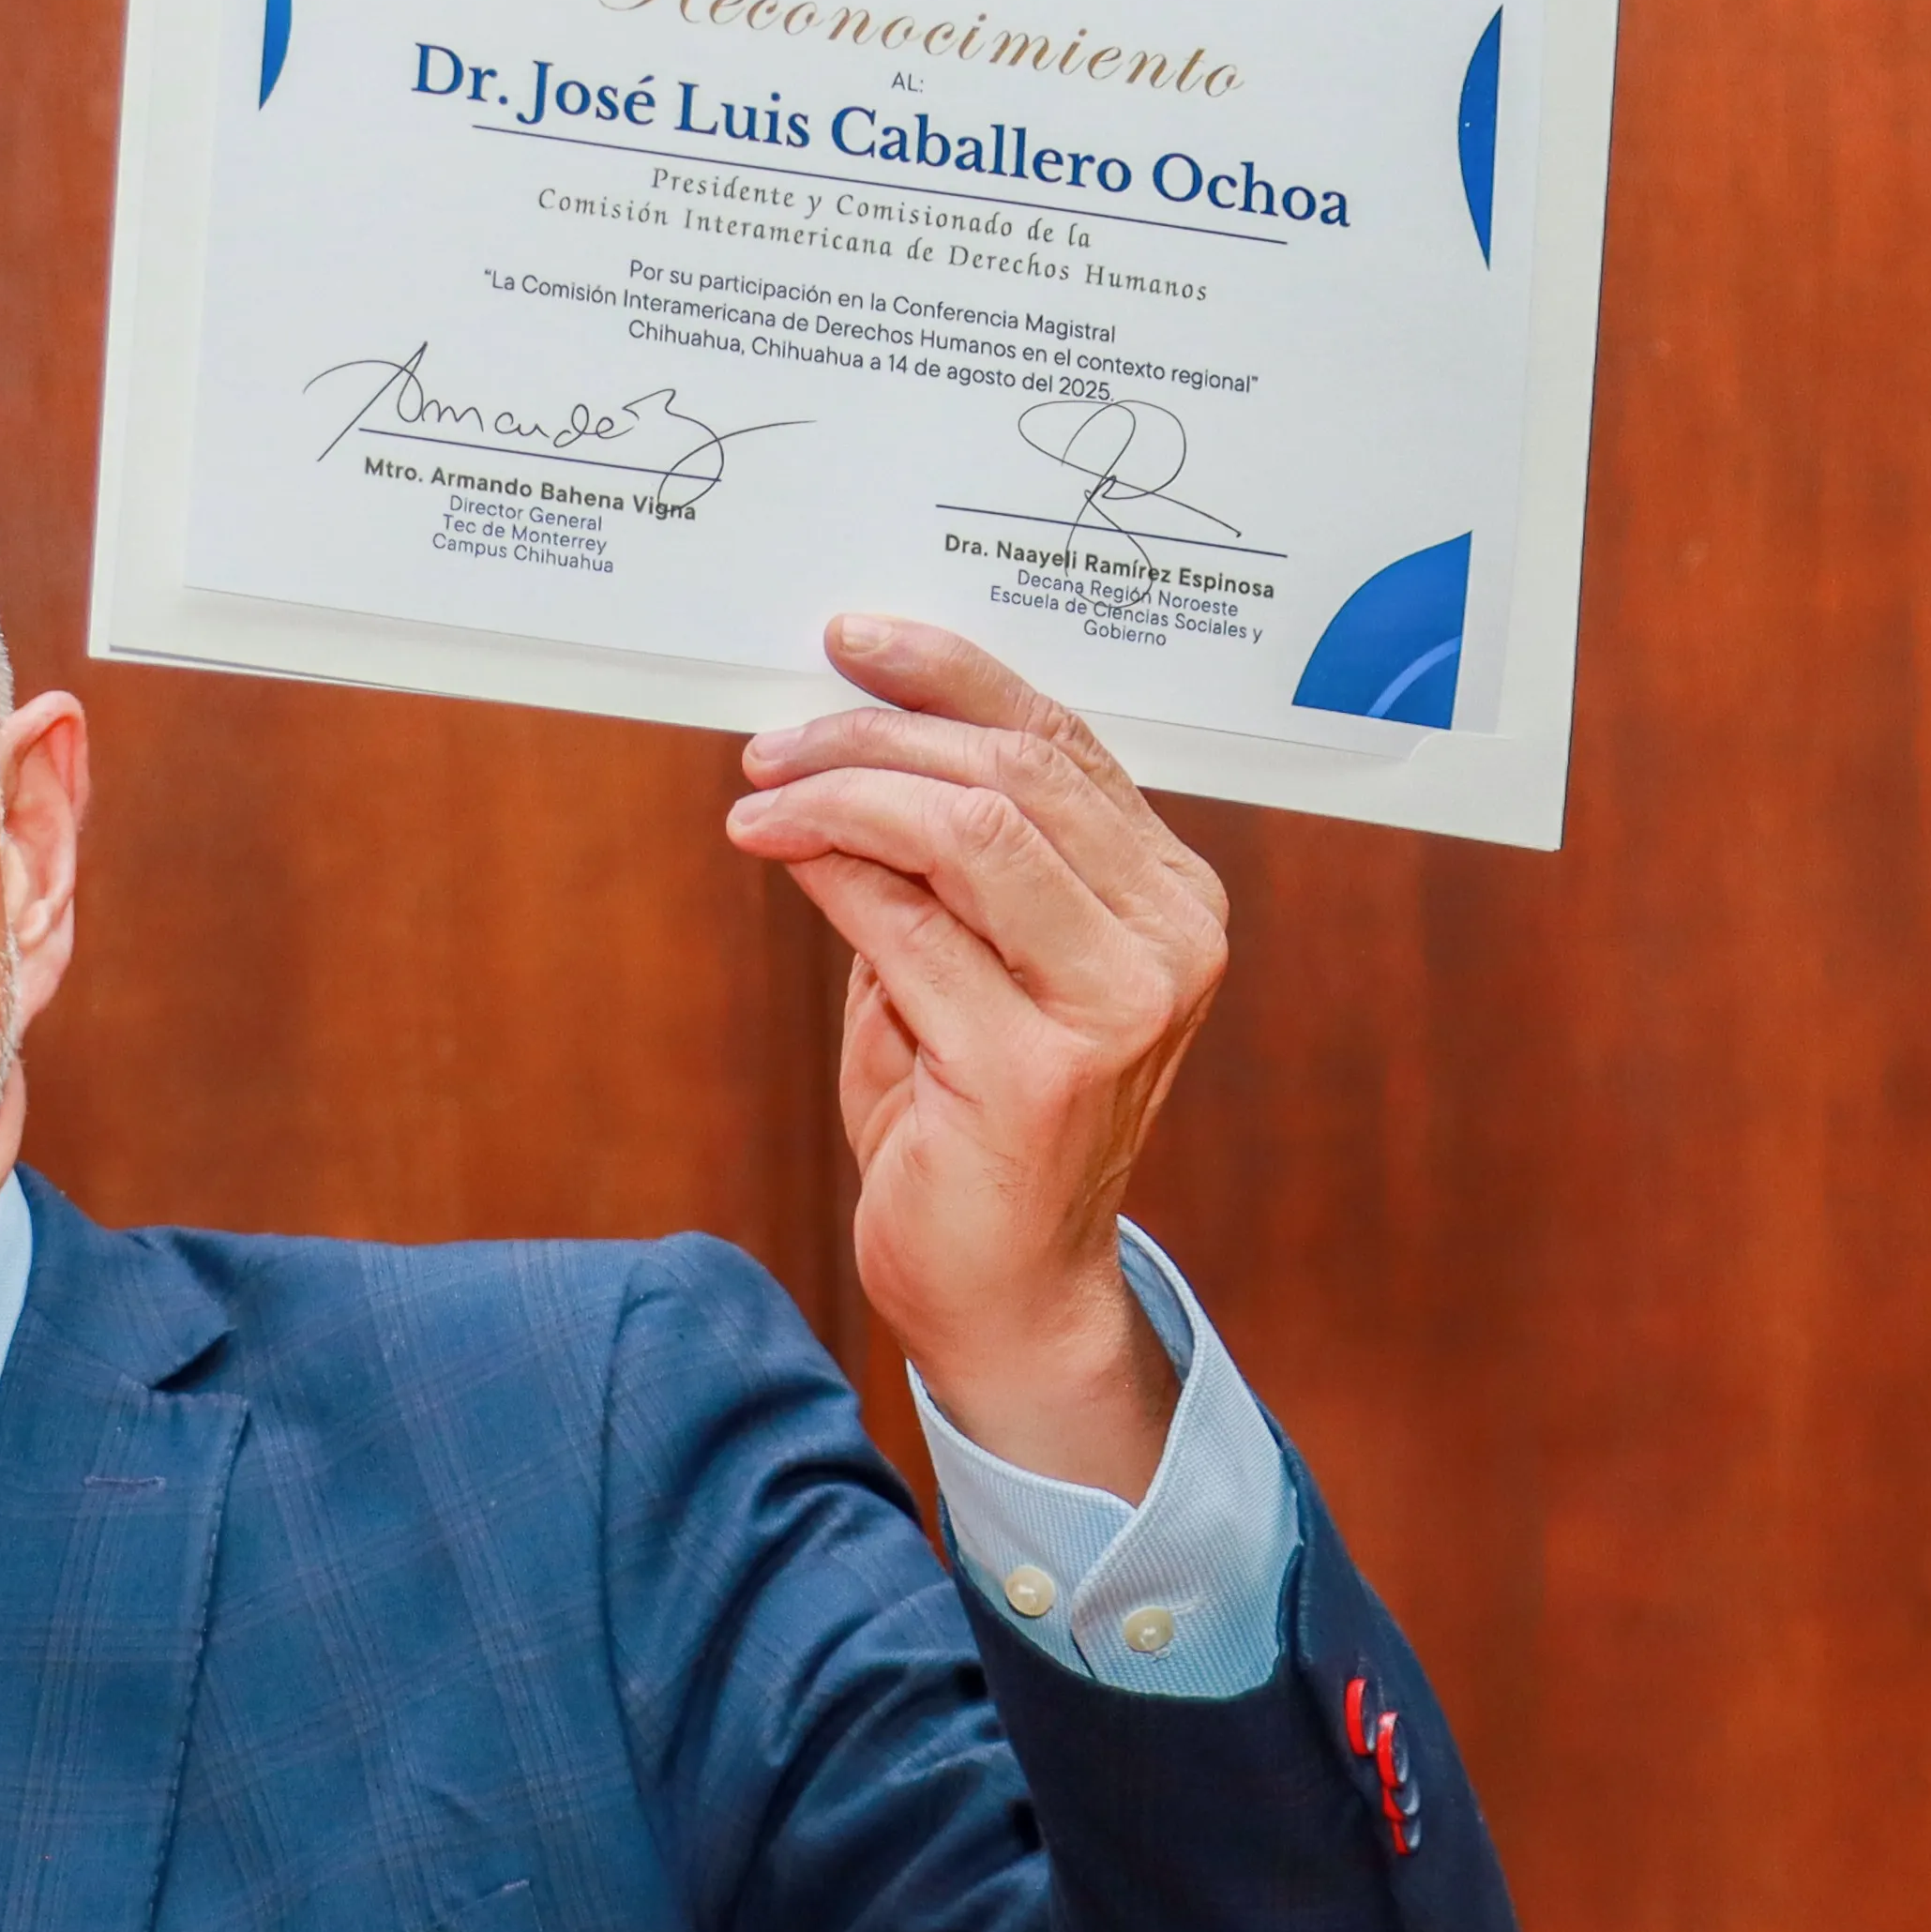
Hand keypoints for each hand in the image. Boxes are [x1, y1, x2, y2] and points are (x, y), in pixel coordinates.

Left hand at [727, 614, 1227, 1496]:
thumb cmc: (973, 1118)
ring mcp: (1116, 1009)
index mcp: (1170, 898)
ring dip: (841, 794)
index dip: (951, 675)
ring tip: (759, 798)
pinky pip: (910, 927)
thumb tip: (843, 729)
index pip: (1062, 741)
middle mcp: (1169, 944)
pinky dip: (832, 872)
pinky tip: (780, 855)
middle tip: (772, 744)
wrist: (1002, 1291)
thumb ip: (939, 852)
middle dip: (874, 735)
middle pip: (1012, 772)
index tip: (852, 639)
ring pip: (968, 829)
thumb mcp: (967, 956)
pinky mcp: (1039, 1072)